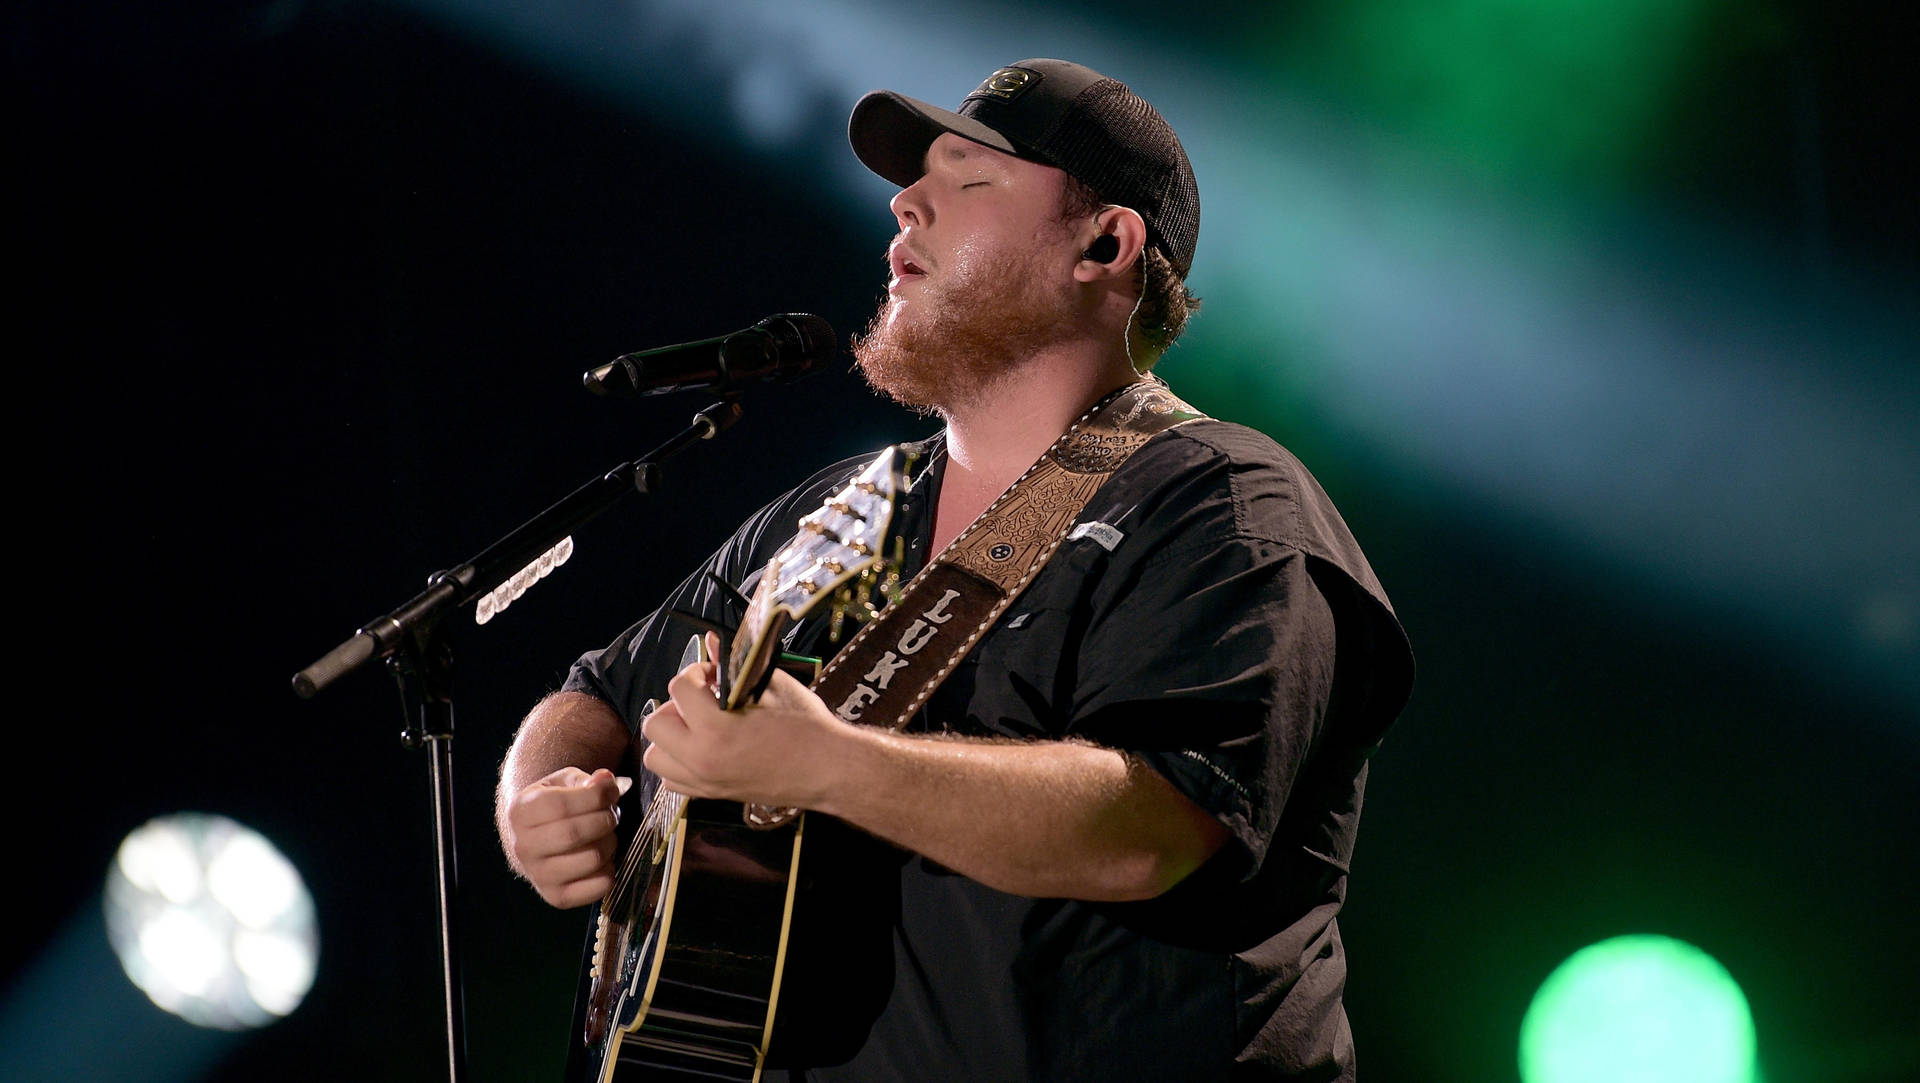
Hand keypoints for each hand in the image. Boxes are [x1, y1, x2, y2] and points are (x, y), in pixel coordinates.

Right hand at [502, 766, 624, 908]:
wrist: (536, 839)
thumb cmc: (554, 805)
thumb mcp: (564, 783)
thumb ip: (586, 779)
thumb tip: (605, 780)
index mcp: (521, 812)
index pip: (560, 806)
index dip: (595, 797)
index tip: (611, 791)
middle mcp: (523, 847)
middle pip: (574, 834)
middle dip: (605, 820)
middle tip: (612, 814)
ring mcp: (538, 875)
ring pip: (590, 859)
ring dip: (611, 843)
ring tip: (607, 835)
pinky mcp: (557, 897)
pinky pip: (598, 886)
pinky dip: (610, 870)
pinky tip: (602, 858)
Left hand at [641, 638, 854, 809]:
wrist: (828, 769)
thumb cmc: (806, 728)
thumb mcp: (771, 687)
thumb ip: (734, 666)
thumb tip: (713, 640)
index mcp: (717, 731)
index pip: (678, 689)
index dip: (696, 673)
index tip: (714, 675)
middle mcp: (702, 760)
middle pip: (655, 724)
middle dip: (677, 705)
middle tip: (703, 700)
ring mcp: (704, 782)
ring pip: (655, 756)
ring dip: (670, 736)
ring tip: (699, 726)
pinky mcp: (711, 795)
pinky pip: (671, 779)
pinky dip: (678, 762)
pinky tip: (702, 749)